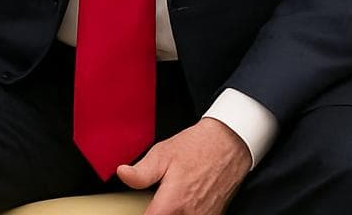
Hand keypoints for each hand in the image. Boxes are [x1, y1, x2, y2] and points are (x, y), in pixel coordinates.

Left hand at [117, 118, 250, 214]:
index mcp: (174, 202)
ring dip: (172, 212)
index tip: (140, 208)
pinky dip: (185, 212)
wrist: (228, 144)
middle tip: (154, 199)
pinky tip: (182, 202)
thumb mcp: (162, 153)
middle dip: (157, 211)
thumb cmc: (197, 147)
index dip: (143, 213)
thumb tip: (123, 175)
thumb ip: (141, 172)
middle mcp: (191, 214)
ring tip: (167, 199)